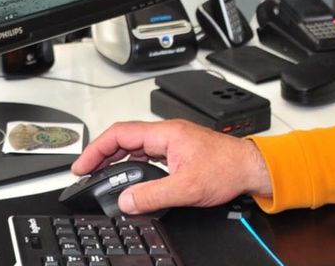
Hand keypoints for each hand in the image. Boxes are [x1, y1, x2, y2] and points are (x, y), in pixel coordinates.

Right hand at [73, 119, 272, 214]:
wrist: (251, 168)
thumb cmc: (228, 169)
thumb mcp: (186, 188)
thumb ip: (152, 195)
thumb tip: (126, 201)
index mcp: (166, 134)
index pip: (120, 134)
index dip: (97, 149)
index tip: (83, 164)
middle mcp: (168, 134)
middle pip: (124, 138)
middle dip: (102, 154)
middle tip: (85, 172)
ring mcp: (173, 142)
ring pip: (135, 146)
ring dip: (116, 159)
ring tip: (100, 174)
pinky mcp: (179, 152)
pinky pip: (147, 154)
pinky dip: (132, 164)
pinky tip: (129, 176)